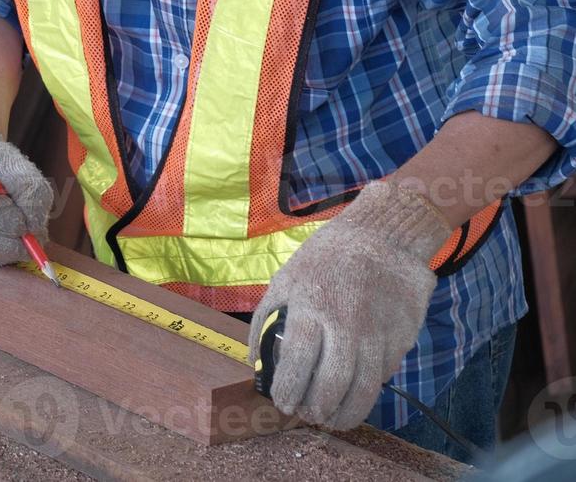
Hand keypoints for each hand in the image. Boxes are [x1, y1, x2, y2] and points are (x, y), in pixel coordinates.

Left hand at [250, 180, 450, 429]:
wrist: (382, 236)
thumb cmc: (324, 259)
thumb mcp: (284, 280)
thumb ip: (267, 322)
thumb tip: (255, 363)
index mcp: (310, 308)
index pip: (296, 364)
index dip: (289, 391)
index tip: (284, 405)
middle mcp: (345, 325)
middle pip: (332, 385)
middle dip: (318, 410)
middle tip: (309, 416)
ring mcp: (377, 333)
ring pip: (364, 389)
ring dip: (347, 413)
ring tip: (332, 419)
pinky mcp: (401, 337)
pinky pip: (383, 374)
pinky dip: (368, 388)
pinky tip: (356, 390)